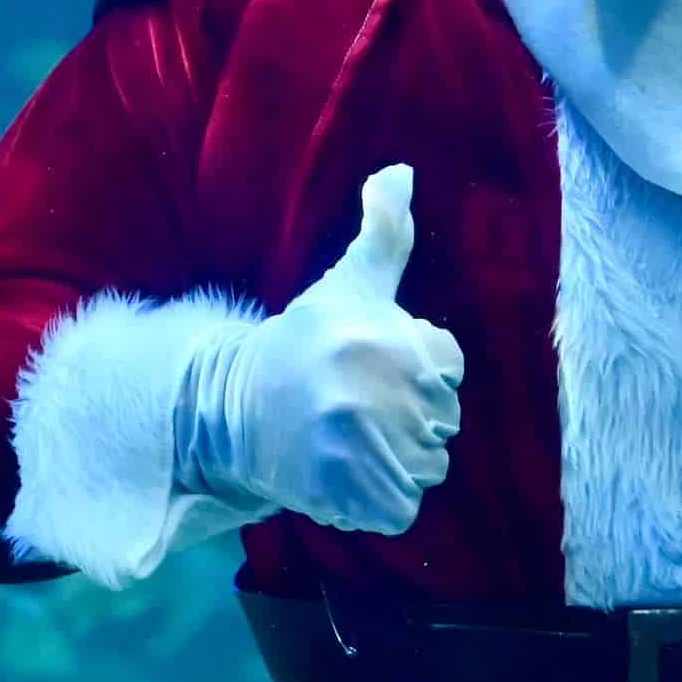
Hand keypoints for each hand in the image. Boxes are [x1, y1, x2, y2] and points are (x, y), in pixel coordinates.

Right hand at [194, 164, 464, 534]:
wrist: (233, 407)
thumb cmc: (304, 342)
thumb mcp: (349, 283)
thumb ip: (386, 232)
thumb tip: (403, 172)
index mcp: (383, 337)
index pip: (448, 366)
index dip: (418, 370)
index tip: (369, 366)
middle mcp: (374, 389)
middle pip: (444, 421)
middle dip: (411, 418)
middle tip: (357, 405)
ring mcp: (361, 445)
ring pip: (428, 466)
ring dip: (398, 462)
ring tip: (352, 440)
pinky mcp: (348, 494)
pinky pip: (403, 510)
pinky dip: (382, 503)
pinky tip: (349, 476)